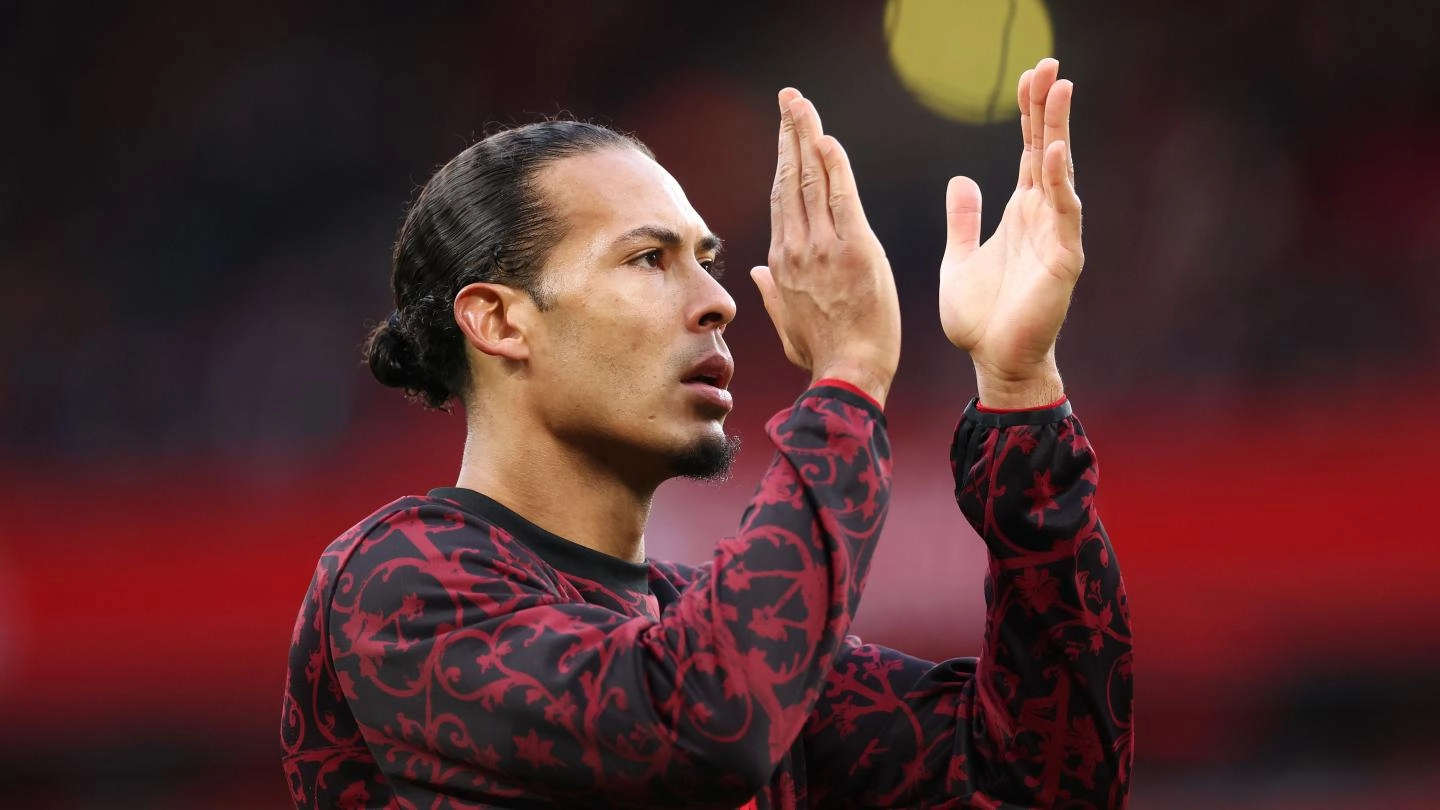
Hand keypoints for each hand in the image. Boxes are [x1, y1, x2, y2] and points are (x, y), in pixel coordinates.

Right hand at [752, 89, 900, 406]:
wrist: (848, 372)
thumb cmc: (822, 354)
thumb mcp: (788, 324)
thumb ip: (773, 293)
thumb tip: (759, 274)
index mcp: (782, 262)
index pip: (782, 199)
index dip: (783, 159)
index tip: (785, 133)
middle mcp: (796, 248)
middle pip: (791, 178)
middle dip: (789, 133)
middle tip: (790, 98)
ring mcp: (822, 247)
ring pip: (812, 180)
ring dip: (807, 136)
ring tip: (802, 104)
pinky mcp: (854, 250)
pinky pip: (842, 198)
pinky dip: (834, 167)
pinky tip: (827, 139)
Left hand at [939, 58, 1082, 408]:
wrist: (993, 362)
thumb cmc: (980, 318)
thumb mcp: (959, 259)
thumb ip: (963, 220)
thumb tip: (962, 181)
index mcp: (1020, 213)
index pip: (1029, 151)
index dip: (1031, 114)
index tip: (1029, 76)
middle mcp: (1042, 217)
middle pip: (1049, 150)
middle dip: (1049, 108)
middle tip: (1050, 64)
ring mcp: (1056, 236)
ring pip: (1061, 173)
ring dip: (1059, 132)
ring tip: (1059, 90)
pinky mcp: (1063, 261)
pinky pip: (1063, 215)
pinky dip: (1059, 184)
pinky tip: (1053, 154)